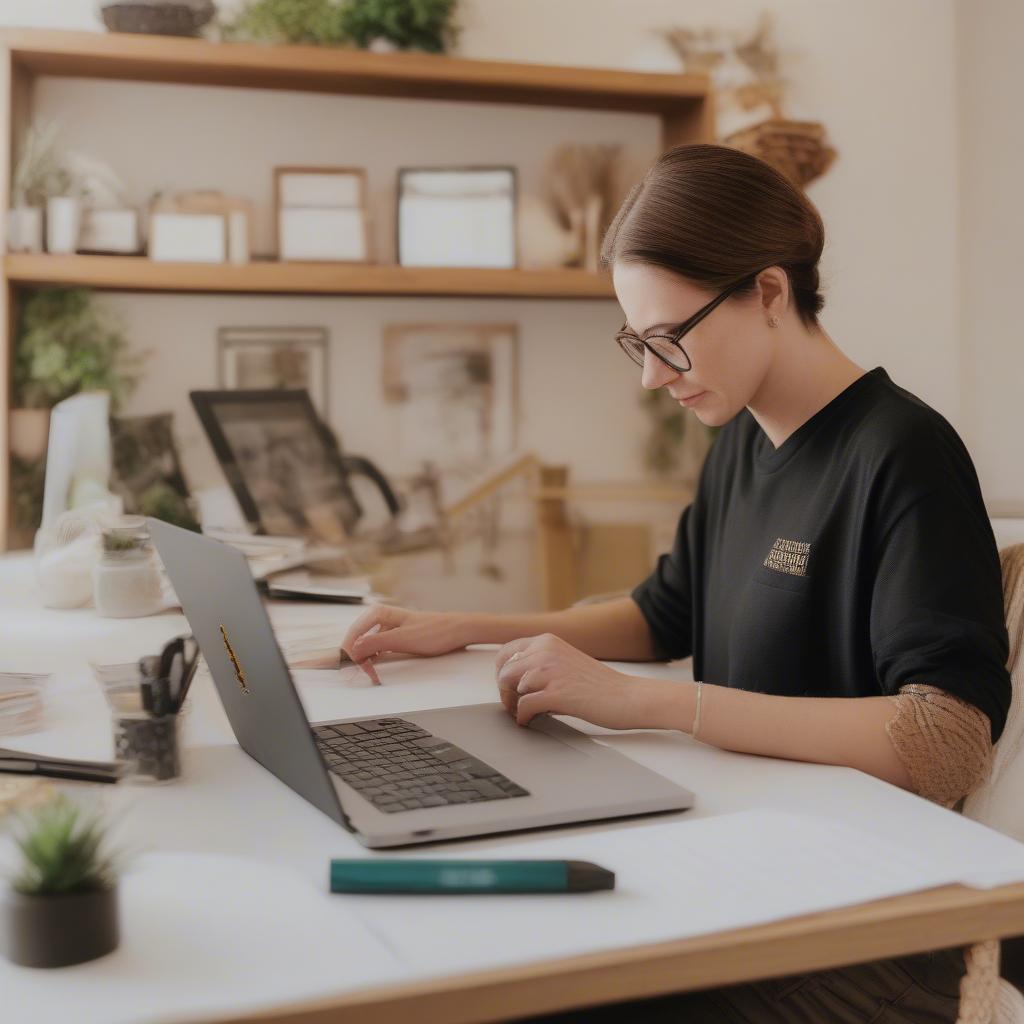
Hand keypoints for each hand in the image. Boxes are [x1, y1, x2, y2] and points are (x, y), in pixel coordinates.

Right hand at [340, 605, 468, 683]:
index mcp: (379, 613)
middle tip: (361, 674)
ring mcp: (388, 627)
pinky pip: (377, 647)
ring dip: (365, 659)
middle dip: (356, 657)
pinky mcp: (395, 636)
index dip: (349, 651)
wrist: (457, 631)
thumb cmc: (433, 632)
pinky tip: (375, 667)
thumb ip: (375, 643)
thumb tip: (352, 648)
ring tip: (370, 673)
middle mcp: (381, 618)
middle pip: (357, 639)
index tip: (351, 667)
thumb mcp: (401, 639)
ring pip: (366, 644)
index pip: (353, 633)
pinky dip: (374, 658)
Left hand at [494, 633, 681, 729]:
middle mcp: (546, 650)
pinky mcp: (556, 693)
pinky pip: (523, 706)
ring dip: (512, 704)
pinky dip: (522, 717)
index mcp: (547, 641)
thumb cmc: (598, 685)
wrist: (627, 696)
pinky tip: (530, 721)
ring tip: (524, 713)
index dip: (502, 673)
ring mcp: (550, 671)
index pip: (505, 652)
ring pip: (509, 686)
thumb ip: (540, 664)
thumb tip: (512, 680)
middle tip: (515, 705)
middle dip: (505, 691)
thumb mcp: (565, 661)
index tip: (510, 688)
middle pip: (503, 671)